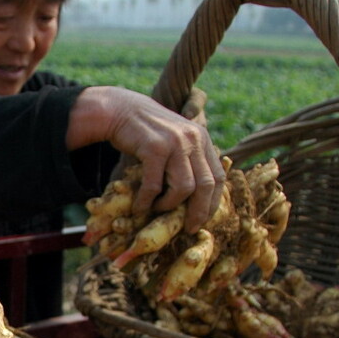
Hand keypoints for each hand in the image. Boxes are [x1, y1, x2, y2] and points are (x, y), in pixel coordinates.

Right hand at [69, 87, 224, 232]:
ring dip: (169, 205)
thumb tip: (195, 196)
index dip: (213, 202)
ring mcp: (175, 143)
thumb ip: (188, 160)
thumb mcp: (175, 141)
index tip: (203, 219)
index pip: (218, 176)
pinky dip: (147, 201)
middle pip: (206, 185)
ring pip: (184, 188)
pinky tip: (139, 206)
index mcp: (202, 139)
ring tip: (156, 209)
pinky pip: (155, 185)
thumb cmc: (145, 132)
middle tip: (188, 227)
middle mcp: (194, 139)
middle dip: (198, 211)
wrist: (120, 110)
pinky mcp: (154, 148)